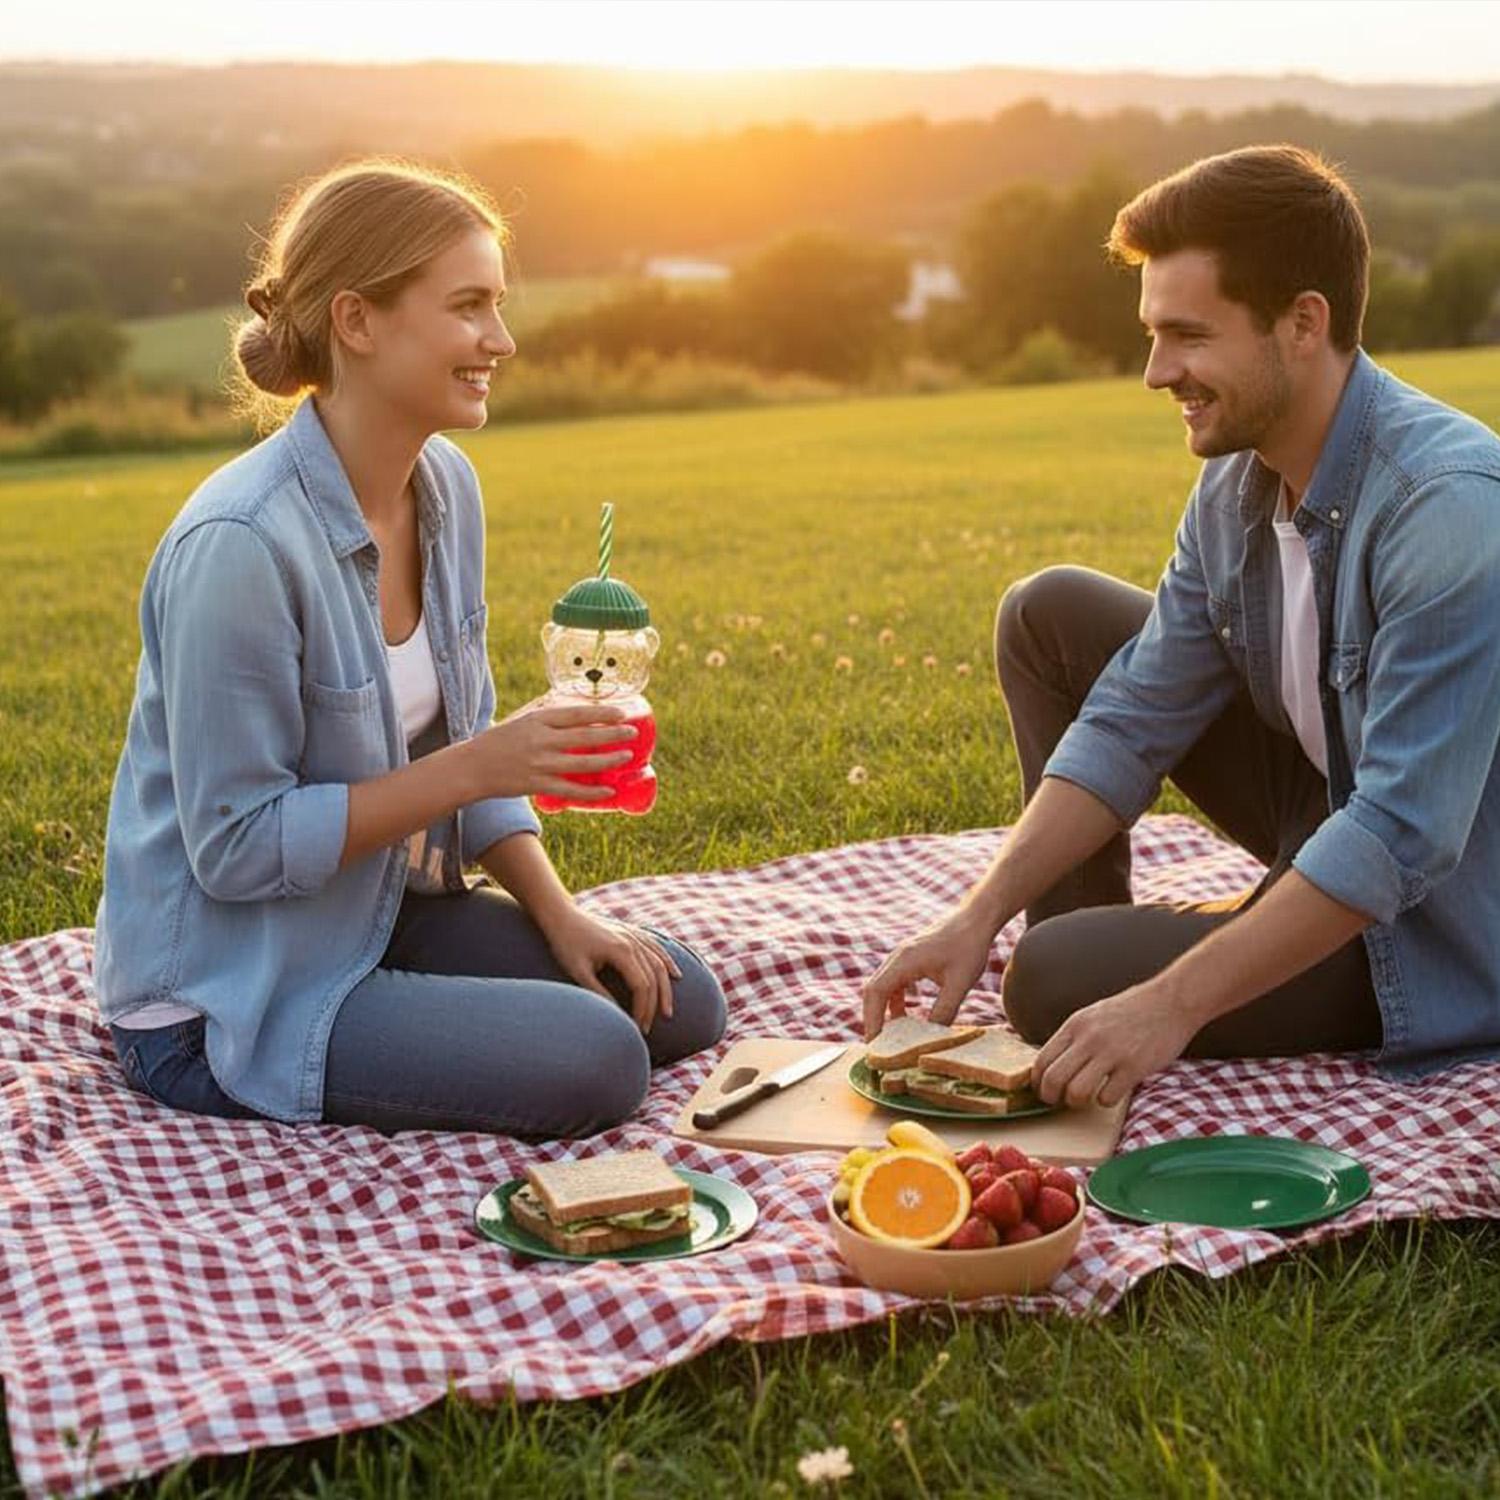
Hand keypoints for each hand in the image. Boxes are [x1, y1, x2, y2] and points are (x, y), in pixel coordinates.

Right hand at [467, 701, 635, 801]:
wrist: (471, 767)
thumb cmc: (498, 742)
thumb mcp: (522, 722)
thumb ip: (547, 721)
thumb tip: (576, 717)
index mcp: (537, 720)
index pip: (575, 714)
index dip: (601, 713)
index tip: (621, 713)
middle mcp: (540, 740)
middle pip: (584, 736)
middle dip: (612, 734)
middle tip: (633, 732)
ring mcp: (539, 763)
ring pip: (582, 762)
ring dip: (608, 759)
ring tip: (627, 756)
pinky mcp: (537, 784)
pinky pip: (570, 789)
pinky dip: (591, 791)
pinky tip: (608, 791)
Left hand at [540, 907, 681, 1035]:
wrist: (560, 914)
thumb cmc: (565, 943)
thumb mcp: (578, 971)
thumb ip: (598, 992)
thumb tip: (617, 1015)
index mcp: (621, 951)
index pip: (641, 986)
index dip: (641, 1009)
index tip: (636, 1028)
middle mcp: (632, 941)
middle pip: (654, 977)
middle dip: (653, 1005)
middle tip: (647, 1028)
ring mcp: (634, 935)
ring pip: (659, 963)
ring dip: (665, 989)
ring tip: (667, 1011)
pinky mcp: (631, 932)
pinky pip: (656, 947)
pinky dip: (667, 961)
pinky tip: (675, 974)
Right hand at [860, 908, 994, 1040]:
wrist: (975, 919)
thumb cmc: (969, 946)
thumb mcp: (960, 982)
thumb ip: (944, 1010)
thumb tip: (931, 1038)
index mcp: (904, 961)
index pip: (876, 992)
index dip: (873, 1019)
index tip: (875, 1043)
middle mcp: (897, 958)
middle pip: (873, 991)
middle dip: (873, 1018)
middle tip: (878, 1046)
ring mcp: (902, 957)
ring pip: (882, 987)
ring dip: (884, 1011)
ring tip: (891, 1037)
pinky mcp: (910, 959)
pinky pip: (894, 983)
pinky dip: (895, 1002)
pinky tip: (907, 1016)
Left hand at [1032, 982, 1198, 1107]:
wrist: (1172, 1001)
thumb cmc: (1133, 1010)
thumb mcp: (1094, 1015)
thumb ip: (1074, 1037)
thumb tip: (1053, 1064)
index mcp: (1075, 1024)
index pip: (1041, 1061)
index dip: (1038, 1082)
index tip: (1044, 1091)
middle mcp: (1089, 1038)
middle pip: (1053, 1080)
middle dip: (1051, 1097)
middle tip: (1060, 1102)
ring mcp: (1111, 1053)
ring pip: (1076, 1092)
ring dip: (1078, 1102)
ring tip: (1087, 1097)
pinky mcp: (1134, 1067)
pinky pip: (1107, 1097)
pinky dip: (1106, 1101)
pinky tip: (1112, 1091)